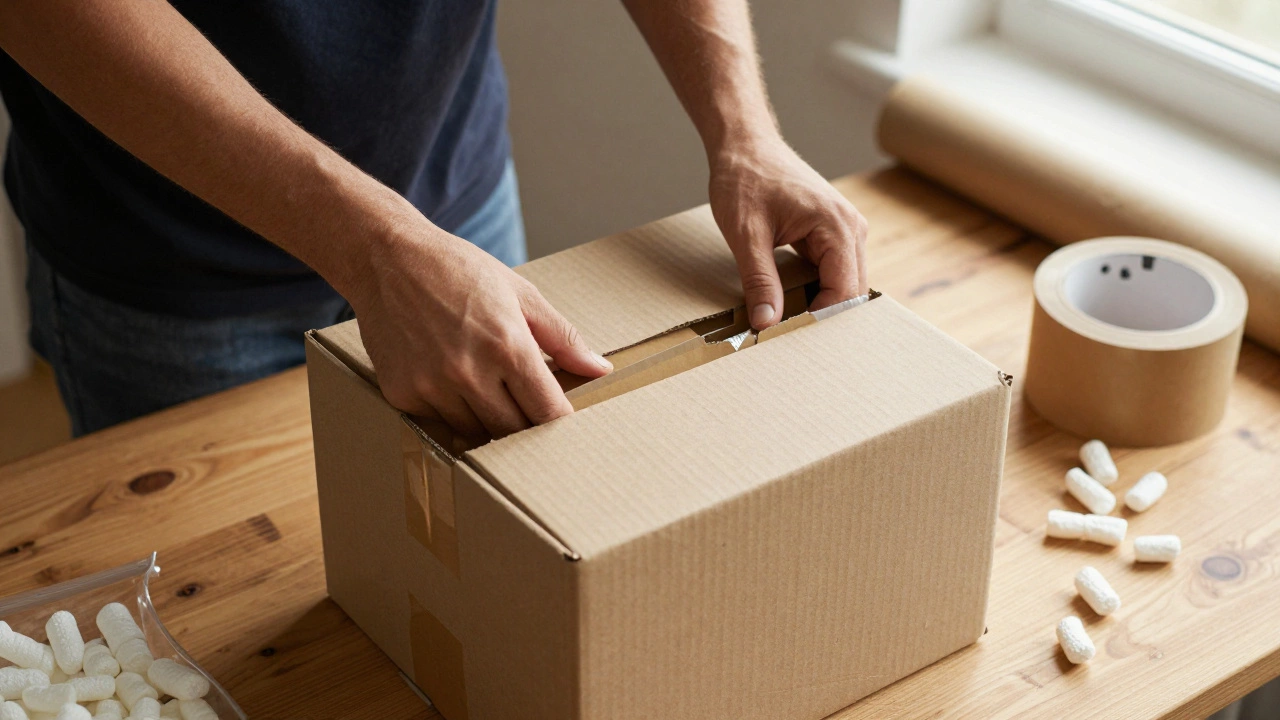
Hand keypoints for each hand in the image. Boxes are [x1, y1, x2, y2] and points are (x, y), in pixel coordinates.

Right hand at [348, 226, 611, 440]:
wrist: (387, 259)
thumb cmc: (458, 270)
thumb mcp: (520, 293)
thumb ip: (562, 337)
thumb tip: (599, 369)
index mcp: (507, 346)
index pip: (547, 412)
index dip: (560, 422)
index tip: (563, 420)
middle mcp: (469, 372)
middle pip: (514, 432)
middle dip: (526, 425)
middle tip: (526, 407)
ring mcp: (432, 387)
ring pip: (476, 433)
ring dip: (488, 421)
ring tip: (486, 389)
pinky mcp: (403, 394)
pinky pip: (440, 424)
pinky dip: (452, 413)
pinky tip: (451, 383)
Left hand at [708, 135, 868, 328]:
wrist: (745, 146)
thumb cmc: (745, 180)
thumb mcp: (745, 235)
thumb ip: (759, 281)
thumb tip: (766, 323)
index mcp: (837, 226)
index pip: (844, 291)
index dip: (819, 318)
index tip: (787, 334)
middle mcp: (852, 228)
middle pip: (851, 291)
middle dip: (823, 316)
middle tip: (789, 335)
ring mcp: (846, 230)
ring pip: (846, 283)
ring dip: (822, 303)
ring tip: (790, 321)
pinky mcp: (834, 232)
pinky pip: (835, 271)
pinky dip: (817, 289)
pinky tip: (794, 301)